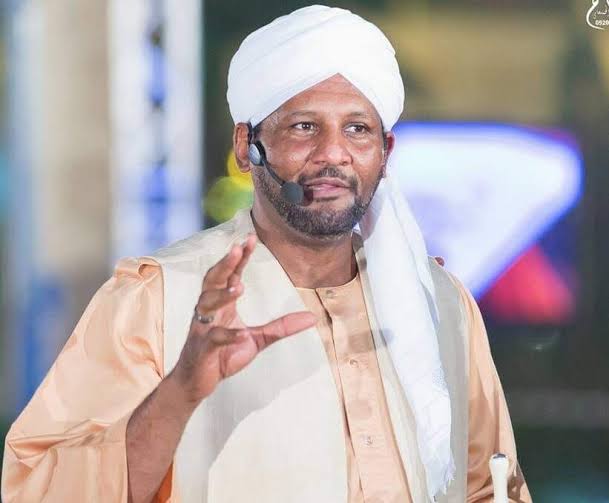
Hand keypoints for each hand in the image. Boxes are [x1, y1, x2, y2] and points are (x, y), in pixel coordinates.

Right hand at [169, 234, 316, 406]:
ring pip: (207, 303)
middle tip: (237, 248)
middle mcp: (209, 310)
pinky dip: (228, 335)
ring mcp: (203, 328)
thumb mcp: (257, 339)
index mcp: (221, 304)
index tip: (250, 238)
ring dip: (222, 294)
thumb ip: (281, 327)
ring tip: (238, 286)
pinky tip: (243, 333)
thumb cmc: (223, 355)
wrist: (196, 383)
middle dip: (225, 264)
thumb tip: (312, 318)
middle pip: (212, 280)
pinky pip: (213, 338)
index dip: (239, 257)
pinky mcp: (202, 348)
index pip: (230, 275)